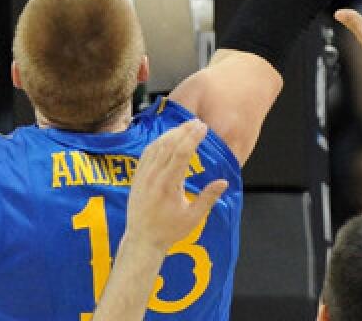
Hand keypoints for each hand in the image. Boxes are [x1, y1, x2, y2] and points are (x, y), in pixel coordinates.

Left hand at [124, 120, 227, 251]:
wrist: (142, 239)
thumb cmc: (169, 230)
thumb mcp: (193, 218)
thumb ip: (208, 198)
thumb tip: (224, 182)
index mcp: (168, 185)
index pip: (181, 153)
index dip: (192, 137)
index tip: (203, 127)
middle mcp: (153, 177)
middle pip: (169, 145)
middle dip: (184, 131)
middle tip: (197, 122)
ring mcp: (143, 175)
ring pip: (157, 146)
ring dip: (171, 134)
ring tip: (185, 127)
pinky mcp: (137, 176)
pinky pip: (147, 153)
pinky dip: (158, 142)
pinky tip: (167, 137)